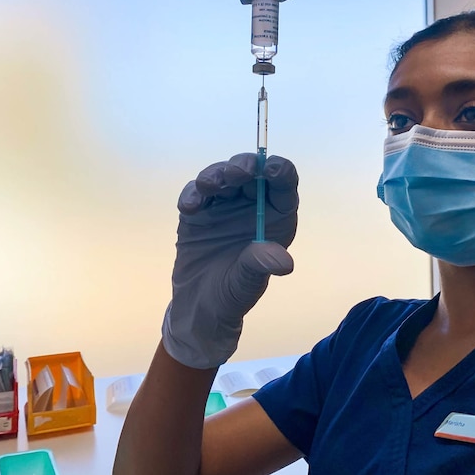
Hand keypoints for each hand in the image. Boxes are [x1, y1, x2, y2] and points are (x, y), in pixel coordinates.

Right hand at [161, 153, 297, 368]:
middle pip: (252, 174)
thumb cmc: (233, 294)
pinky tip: (190, 207)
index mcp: (275, 217)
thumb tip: (284, 261)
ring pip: (223, 176)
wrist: (198, 307)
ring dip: (216, 175)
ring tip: (210, 185)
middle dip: (244, 167)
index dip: (279, 171)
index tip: (270, 168)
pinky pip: (196, 192)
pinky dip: (192, 193)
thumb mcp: (248, 283)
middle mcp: (253, 205)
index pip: (283, 185)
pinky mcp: (198, 210)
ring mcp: (224, 205)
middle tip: (235, 173)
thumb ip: (260, 265)